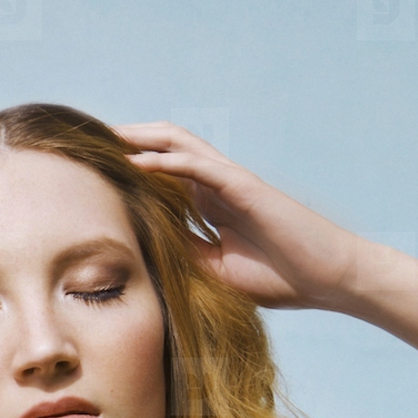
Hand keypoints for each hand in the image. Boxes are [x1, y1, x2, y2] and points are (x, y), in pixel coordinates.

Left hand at [115, 122, 359, 311]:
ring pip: (178, 146)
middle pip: (165, 151)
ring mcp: (231, 183)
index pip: (163, 180)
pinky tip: (135, 162)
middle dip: (128, 145)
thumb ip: (185, 255)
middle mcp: (218, 187)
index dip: (129, 175)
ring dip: (139, 139)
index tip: (93, 179)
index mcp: (211, 206)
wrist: (328, 278)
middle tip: (89, 146)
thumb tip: (145, 253)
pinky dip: (165, 161)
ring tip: (104, 139)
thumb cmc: (281, 278)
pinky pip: (198, 166)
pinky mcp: (244, 187)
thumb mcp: (217, 272)